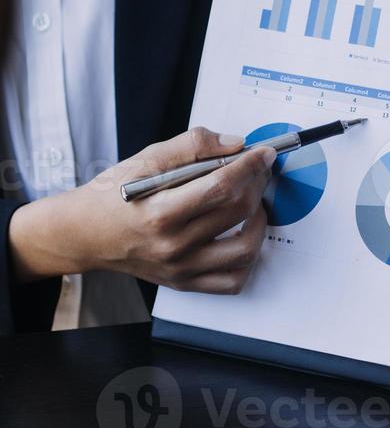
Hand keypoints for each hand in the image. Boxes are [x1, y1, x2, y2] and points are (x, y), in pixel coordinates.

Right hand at [9, 128, 276, 294]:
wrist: (86, 234)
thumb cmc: (114, 195)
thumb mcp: (145, 159)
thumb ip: (190, 146)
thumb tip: (234, 144)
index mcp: (160, 212)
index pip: (221, 186)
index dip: (250, 166)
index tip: (264, 153)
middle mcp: (173, 245)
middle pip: (237, 212)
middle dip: (257, 184)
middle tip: (259, 169)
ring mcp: (181, 268)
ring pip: (244, 249)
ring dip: (260, 221)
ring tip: (254, 202)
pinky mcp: (185, 282)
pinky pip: (232, 281)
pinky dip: (248, 259)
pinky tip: (243, 234)